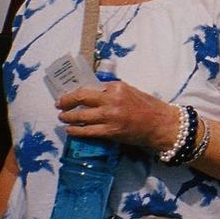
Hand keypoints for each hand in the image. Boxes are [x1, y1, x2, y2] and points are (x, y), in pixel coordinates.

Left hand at [57, 79, 178, 151]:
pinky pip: (87, 131)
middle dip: (66, 101)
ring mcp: (110, 116)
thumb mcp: (130, 91)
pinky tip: (69, 129)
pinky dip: (75, 130)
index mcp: (117, 86)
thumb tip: (93, 92)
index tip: (69, 94)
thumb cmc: (148, 106)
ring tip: (62, 117)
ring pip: (81, 116)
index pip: (91, 86)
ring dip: (68, 116)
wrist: (160, 124)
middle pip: (82, 98)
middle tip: (59, 103)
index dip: (76, 91)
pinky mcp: (110, 131)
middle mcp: (112, 99)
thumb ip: (113, 91)